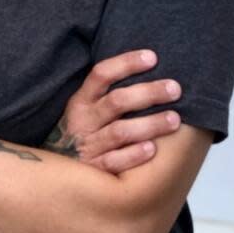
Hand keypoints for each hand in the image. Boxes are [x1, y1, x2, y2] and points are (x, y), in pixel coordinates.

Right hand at [43, 49, 181, 173]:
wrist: (58, 174)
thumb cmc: (82, 134)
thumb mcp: (85, 110)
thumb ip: (106, 93)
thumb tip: (147, 67)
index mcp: (81, 101)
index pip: (102, 74)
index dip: (126, 63)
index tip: (153, 58)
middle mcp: (83, 121)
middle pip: (117, 101)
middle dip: (148, 93)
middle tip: (175, 89)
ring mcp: (88, 146)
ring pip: (120, 132)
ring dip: (149, 124)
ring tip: (174, 119)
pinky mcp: (94, 170)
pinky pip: (114, 162)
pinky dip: (133, 155)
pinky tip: (152, 149)